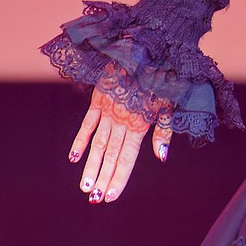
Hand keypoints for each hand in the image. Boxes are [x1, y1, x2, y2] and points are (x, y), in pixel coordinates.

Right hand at [68, 83, 171, 203]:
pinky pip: (87, 123)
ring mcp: (108, 109)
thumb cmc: (165, 76)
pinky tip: (74, 158)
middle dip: (102, 178)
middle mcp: (122, 119)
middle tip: (94, 200)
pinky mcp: (98, 97)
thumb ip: (164, 131)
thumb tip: (160, 157)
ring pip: (97, 144)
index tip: (110, 197)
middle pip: (111, 155)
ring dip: (90, 166)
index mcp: (140, 123)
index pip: (127, 158)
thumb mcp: (171, 103)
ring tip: (84, 187)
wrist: (148, 45)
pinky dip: (80, 140)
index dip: (119, 178)